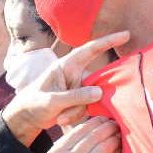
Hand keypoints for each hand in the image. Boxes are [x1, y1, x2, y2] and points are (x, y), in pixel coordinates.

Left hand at [2, 31, 128, 145]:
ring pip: (92, 99)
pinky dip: (76, 115)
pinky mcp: (79, 100)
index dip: (108, 41)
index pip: (90, 50)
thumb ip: (75, 96)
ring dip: (77, 110)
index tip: (126, 34)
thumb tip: (99, 92)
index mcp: (66, 66)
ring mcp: (78, 87)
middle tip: (67, 108)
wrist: (26, 117)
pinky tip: (62, 118)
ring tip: (59, 115)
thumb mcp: (52, 100)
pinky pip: (88, 108)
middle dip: (87, 98)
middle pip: (96, 81)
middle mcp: (74, 74)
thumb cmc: (33, 103)